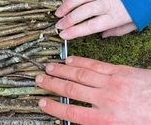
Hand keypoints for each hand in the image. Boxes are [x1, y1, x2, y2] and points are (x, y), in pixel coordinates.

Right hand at [36, 56, 150, 124]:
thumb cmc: (148, 119)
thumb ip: (100, 123)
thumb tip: (82, 120)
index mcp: (107, 119)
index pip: (72, 112)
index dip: (54, 107)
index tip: (42, 102)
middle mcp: (106, 100)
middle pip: (72, 90)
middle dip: (52, 84)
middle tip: (39, 79)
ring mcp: (112, 83)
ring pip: (80, 75)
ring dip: (62, 70)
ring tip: (49, 67)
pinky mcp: (120, 71)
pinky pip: (95, 65)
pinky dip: (80, 62)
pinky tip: (70, 60)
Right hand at [55, 0, 135, 39]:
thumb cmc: (143, 3)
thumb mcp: (134, 23)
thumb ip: (118, 31)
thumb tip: (103, 35)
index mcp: (114, 17)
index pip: (89, 26)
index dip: (74, 31)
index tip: (63, 35)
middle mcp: (107, 4)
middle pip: (82, 13)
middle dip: (67, 20)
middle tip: (58, 25)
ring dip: (67, 6)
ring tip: (58, 13)